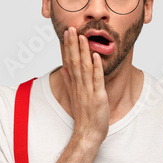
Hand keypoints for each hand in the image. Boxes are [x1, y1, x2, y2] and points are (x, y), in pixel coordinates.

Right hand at [60, 27, 109, 143]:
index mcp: (74, 84)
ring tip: (82, 37)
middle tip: (71, 28)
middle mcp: (79, 85)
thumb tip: (64, 69)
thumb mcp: (74, 97)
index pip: (69, 61)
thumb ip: (69, 82)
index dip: (68, 46)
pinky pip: (97, 80)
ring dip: (84, 52)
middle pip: (75, 61)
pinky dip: (97, 68)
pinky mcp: (97, 96)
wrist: (88, 134)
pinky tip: (96, 56)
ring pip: (85, 68)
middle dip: (73, 44)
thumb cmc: (84, 116)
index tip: (67, 33)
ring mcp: (88, 90)